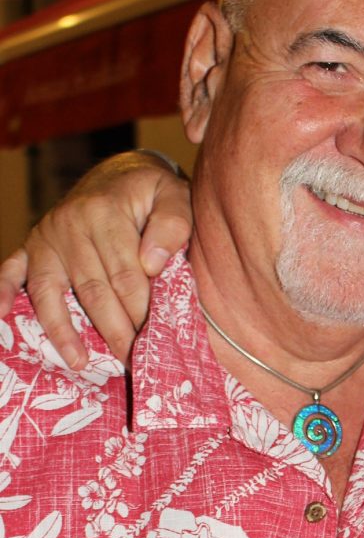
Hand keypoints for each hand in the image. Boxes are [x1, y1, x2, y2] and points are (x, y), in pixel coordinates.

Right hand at [0, 152, 192, 366]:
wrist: (120, 175)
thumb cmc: (151, 194)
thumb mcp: (172, 195)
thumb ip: (172, 224)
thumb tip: (153, 263)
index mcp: (105, 213)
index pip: (126, 276)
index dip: (141, 313)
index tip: (155, 342)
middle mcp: (69, 224)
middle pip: (93, 290)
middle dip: (114, 331)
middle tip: (132, 363)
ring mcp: (47, 236)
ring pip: (52, 291)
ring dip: (63, 330)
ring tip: (80, 362)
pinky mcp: (31, 245)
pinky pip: (12, 270)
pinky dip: (4, 292)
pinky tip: (3, 316)